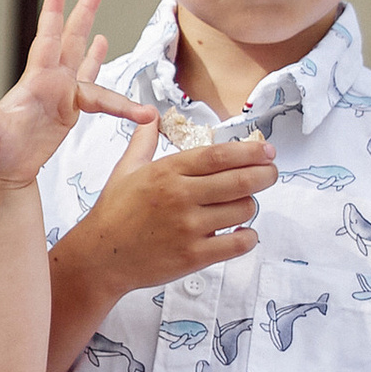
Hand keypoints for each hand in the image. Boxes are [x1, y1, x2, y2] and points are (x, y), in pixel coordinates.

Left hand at [0, 0, 158, 189]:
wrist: (2, 170)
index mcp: (35, 82)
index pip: (47, 40)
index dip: (54, 15)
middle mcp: (50, 82)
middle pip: (71, 40)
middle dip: (83, 12)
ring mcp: (60, 94)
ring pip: (82, 58)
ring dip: (93, 35)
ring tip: (101, 11)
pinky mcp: (69, 110)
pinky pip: (92, 84)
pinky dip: (98, 64)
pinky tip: (102, 46)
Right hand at [66, 119, 276, 289]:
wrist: (100, 257)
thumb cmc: (114, 212)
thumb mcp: (125, 169)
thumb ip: (143, 140)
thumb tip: (149, 114)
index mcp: (167, 171)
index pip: (219, 155)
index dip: (250, 151)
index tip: (267, 150)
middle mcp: (180, 197)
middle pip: (240, 180)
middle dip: (265, 174)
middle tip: (270, 174)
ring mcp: (188, 228)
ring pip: (243, 210)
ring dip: (250, 206)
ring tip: (241, 205)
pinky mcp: (193, 256)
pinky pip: (238, 244)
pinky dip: (248, 237)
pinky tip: (241, 233)